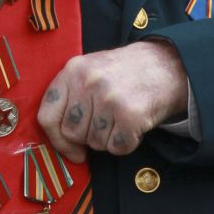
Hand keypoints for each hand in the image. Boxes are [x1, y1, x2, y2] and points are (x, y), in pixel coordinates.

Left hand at [37, 42, 188, 163]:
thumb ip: (70, 98)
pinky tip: (133, 124)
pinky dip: (126, 142)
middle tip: (106, 121)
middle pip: (72, 134)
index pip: (47, 116)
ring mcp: (109, 99)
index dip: (56, 139)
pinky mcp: (130, 115)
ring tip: (121, 116)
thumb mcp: (90, 70)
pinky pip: (117, 147)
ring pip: (95, 143)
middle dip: (88, 136)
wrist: (167, 64)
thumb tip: (62, 144)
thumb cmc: (124, 72)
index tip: (69, 149)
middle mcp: (88, 83)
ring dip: (109, 138)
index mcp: (72, 70)